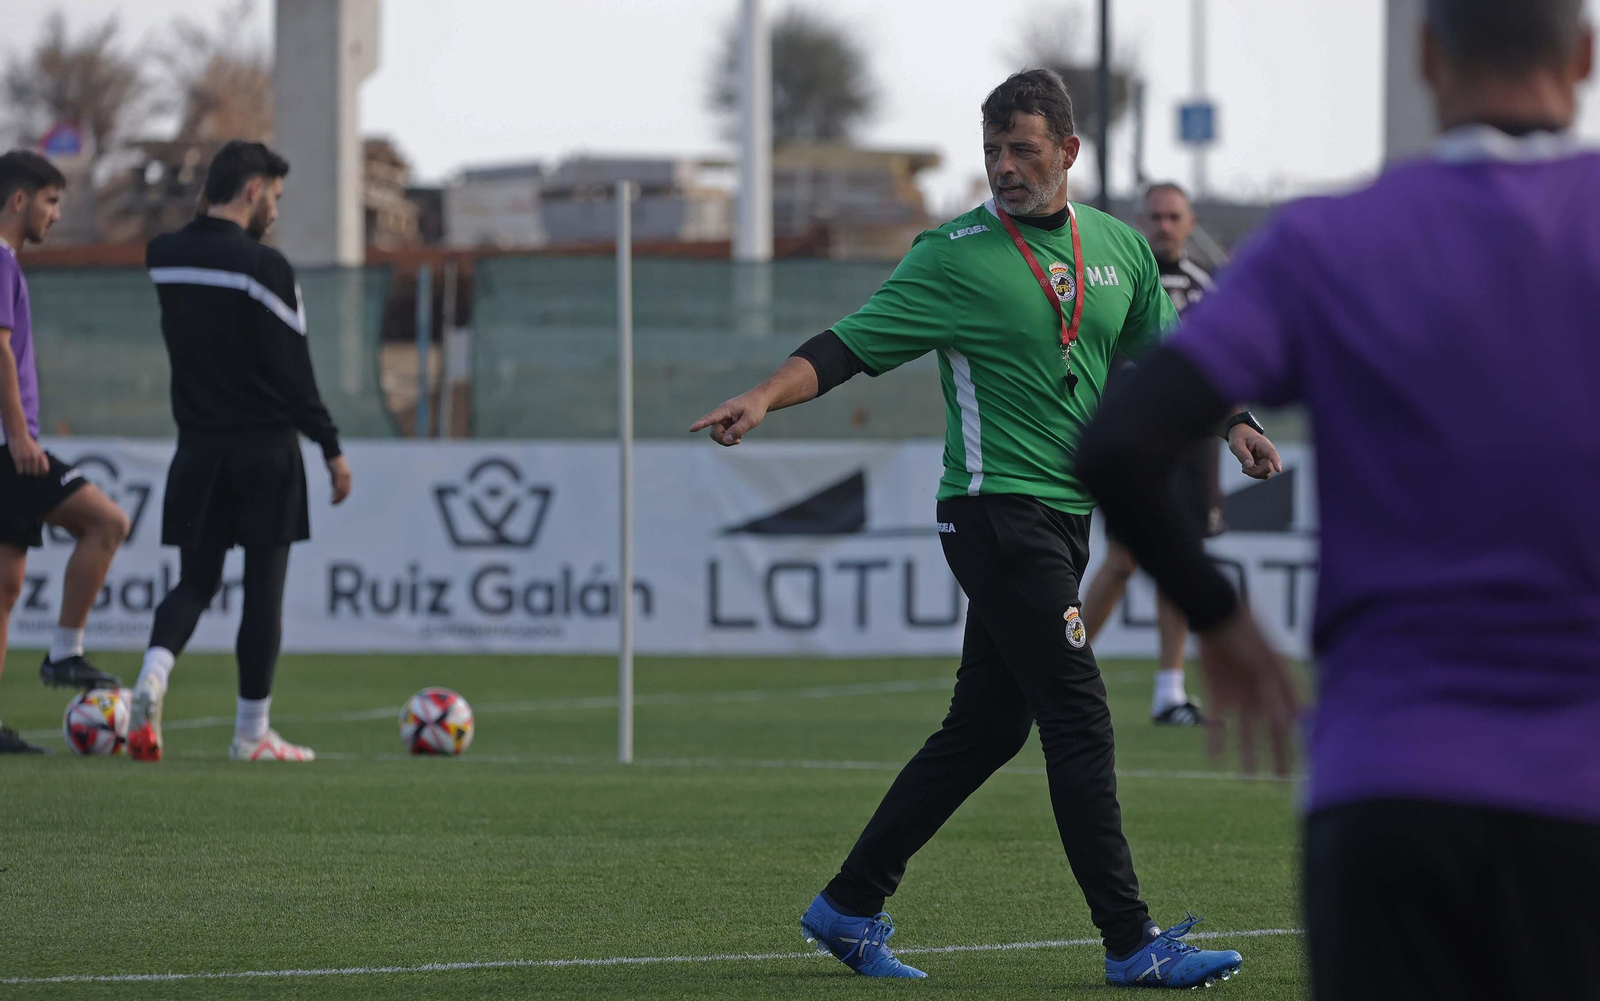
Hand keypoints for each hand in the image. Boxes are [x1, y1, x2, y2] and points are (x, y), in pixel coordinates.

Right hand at [8, 434, 46, 475]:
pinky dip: (19, 472)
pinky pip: (20, 471)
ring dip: (25, 473)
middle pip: (35, 473)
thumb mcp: (38, 449)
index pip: (45, 470)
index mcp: (41, 455)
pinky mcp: (18, 458)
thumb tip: (46, 470)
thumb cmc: (29, 444)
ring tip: (24, 470)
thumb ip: (42, 458)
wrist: (19, 436)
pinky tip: (19, 470)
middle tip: (29, 471)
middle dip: (32, 473)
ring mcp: (26, 458)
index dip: (42, 473)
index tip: (39, 473)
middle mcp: (35, 457)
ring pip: (27, 473)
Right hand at [326, 454, 351, 504]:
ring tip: (332, 502)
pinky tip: (332, 497)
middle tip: (335, 504)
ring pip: (342, 490)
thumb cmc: (333, 462)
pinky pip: (338, 485)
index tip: (338, 501)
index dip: (343, 497)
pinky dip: (335, 493)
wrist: (332, 452)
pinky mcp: (338, 473)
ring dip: (338, 498)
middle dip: (341, 499)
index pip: (348, 490)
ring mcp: (343, 475)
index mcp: (348, 476)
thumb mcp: (335, 473)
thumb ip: (336, 480)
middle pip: (346, 491)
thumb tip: (335, 488)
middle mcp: (347, 476)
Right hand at [689, 390, 770, 446]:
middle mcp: (721, 414)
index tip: (691, 429)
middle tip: (738, 441)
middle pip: (715, 432)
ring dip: (727, 440)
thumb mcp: (750, 420)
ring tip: (740, 438)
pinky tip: (739, 436)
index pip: (711, 418)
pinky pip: (722, 435)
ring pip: (718, 435)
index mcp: (725, 410)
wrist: (760, 400)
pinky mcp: (726, 423)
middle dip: (724, 440)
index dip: (701, 424)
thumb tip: (726, 440)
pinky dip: (729, 438)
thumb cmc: (755, 408)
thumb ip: (738, 430)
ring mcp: (723, 419)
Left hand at [1196, 611, 1299, 777]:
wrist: (1214, 614)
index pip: (1288, 721)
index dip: (1293, 743)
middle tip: (1277, 780)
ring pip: (1243, 730)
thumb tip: (1292, 722)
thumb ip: (1278, 692)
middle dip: (1274, 754)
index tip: (1301, 766)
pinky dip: (1216, 738)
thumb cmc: (1247, 633)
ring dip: (1245, 752)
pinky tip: (1213, 759)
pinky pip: (1216, 719)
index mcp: (1276, 686)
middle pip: (1268, 730)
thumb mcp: (1267, 663)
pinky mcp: (1215, 690)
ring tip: (1246, 778)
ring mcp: (1237, 693)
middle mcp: (1259, 693)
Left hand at [1228, 425, 1281, 479]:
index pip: (1272, 453)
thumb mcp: (1236, 443)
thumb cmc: (1240, 437)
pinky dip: (1254, 474)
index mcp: (1263, 444)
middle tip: (1243, 468)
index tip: (1279, 470)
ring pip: (1266, 473)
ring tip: (1244, 467)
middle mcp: (1268, 452)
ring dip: (1254, 474)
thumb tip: (1250, 465)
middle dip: (1255, 472)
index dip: (1276, 462)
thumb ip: (1242, 453)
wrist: (1241, 434)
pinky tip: (1247, 468)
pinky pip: (1263, 474)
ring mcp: (1267, 459)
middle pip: (1268, 468)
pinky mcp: (1264, 464)